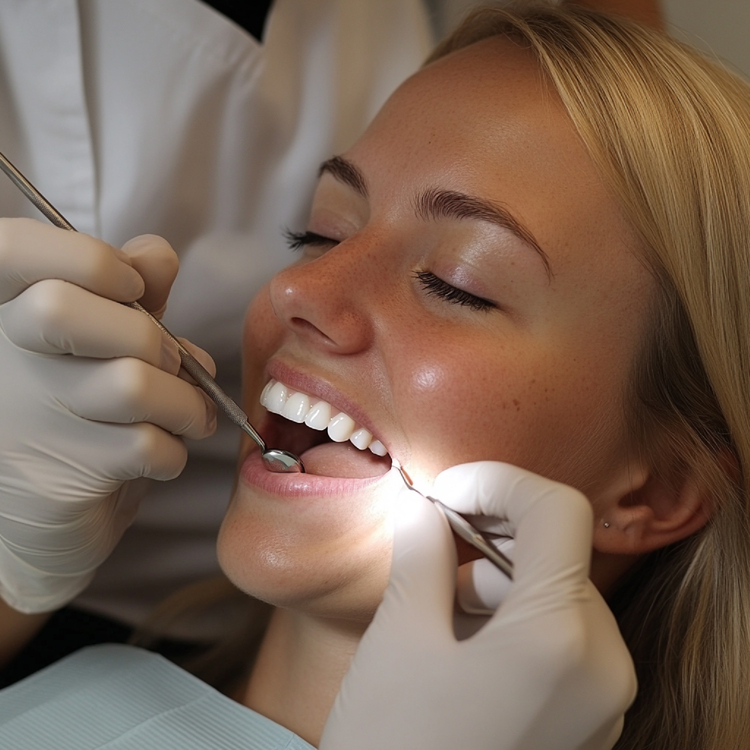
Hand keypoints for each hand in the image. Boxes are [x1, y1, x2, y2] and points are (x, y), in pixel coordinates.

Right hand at [0, 219, 215, 612]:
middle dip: (147, 338)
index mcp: (6, 314)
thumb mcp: (104, 346)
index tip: (132, 287)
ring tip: (187, 416)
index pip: (10, 246)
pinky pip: (146, 445)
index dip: (87, 257)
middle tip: (167, 365)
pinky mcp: (53, 479)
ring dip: (184, 403)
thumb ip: (129, 296)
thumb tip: (155, 254)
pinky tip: (160, 456)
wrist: (43, 523)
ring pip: (129, 383)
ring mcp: (19, 422)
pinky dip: (175, 452)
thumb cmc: (81, 420)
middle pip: (63, 309)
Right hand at [321, 461, 635, 749]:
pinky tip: (459, 635)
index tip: (444, 491)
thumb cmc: (394, 747)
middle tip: (430, 534)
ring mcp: (601, 701)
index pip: (556, 509)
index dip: (497, 482)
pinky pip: (560, 637)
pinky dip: (512, 615)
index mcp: (561, 639)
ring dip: (496, 575)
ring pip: (556, 593)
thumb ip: (420, 554)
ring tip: (436, 595)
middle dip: (489, 531)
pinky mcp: (586, 721)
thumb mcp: (400, 637)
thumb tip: (422, 509)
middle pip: (556, 552)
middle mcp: (602, 668)